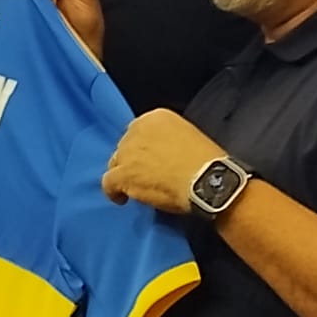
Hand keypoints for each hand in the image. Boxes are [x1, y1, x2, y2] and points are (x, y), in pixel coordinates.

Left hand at [103, 109, 223, 214]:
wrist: (208, 180)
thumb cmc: (207, 162)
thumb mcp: (187, 137)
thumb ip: (167, 140)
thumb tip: (159, 155)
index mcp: (156, 117)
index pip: (138, 131)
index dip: (142, 148)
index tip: (150, 159)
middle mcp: (138, 129)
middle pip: (125, 146)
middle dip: (132, 160)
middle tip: (144, 175)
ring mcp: (128, 151)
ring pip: (116, 163)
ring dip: (123, 174)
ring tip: (134, 187)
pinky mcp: (124, 173)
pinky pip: (108, 182)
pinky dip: (113, 192)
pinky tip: (122, 199)